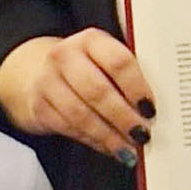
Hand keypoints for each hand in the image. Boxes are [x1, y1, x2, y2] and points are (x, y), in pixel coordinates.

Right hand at [0, 30, 154, 161]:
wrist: (39, 71)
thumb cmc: (88, 68)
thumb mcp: (107, 61)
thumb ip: (130, 77)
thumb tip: (153, 110)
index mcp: (91, 40)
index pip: (118, 62)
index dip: (137, 88)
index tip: (151, 108)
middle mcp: (65, 56)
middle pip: (98, 90)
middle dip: (123, 117)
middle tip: (143, 134)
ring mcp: (47, 81)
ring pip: (81, 114)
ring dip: (109, 135)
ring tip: (129, 149)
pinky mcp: (38, 106)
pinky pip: (68, 127)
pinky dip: (93, 141)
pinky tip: (110, 147)